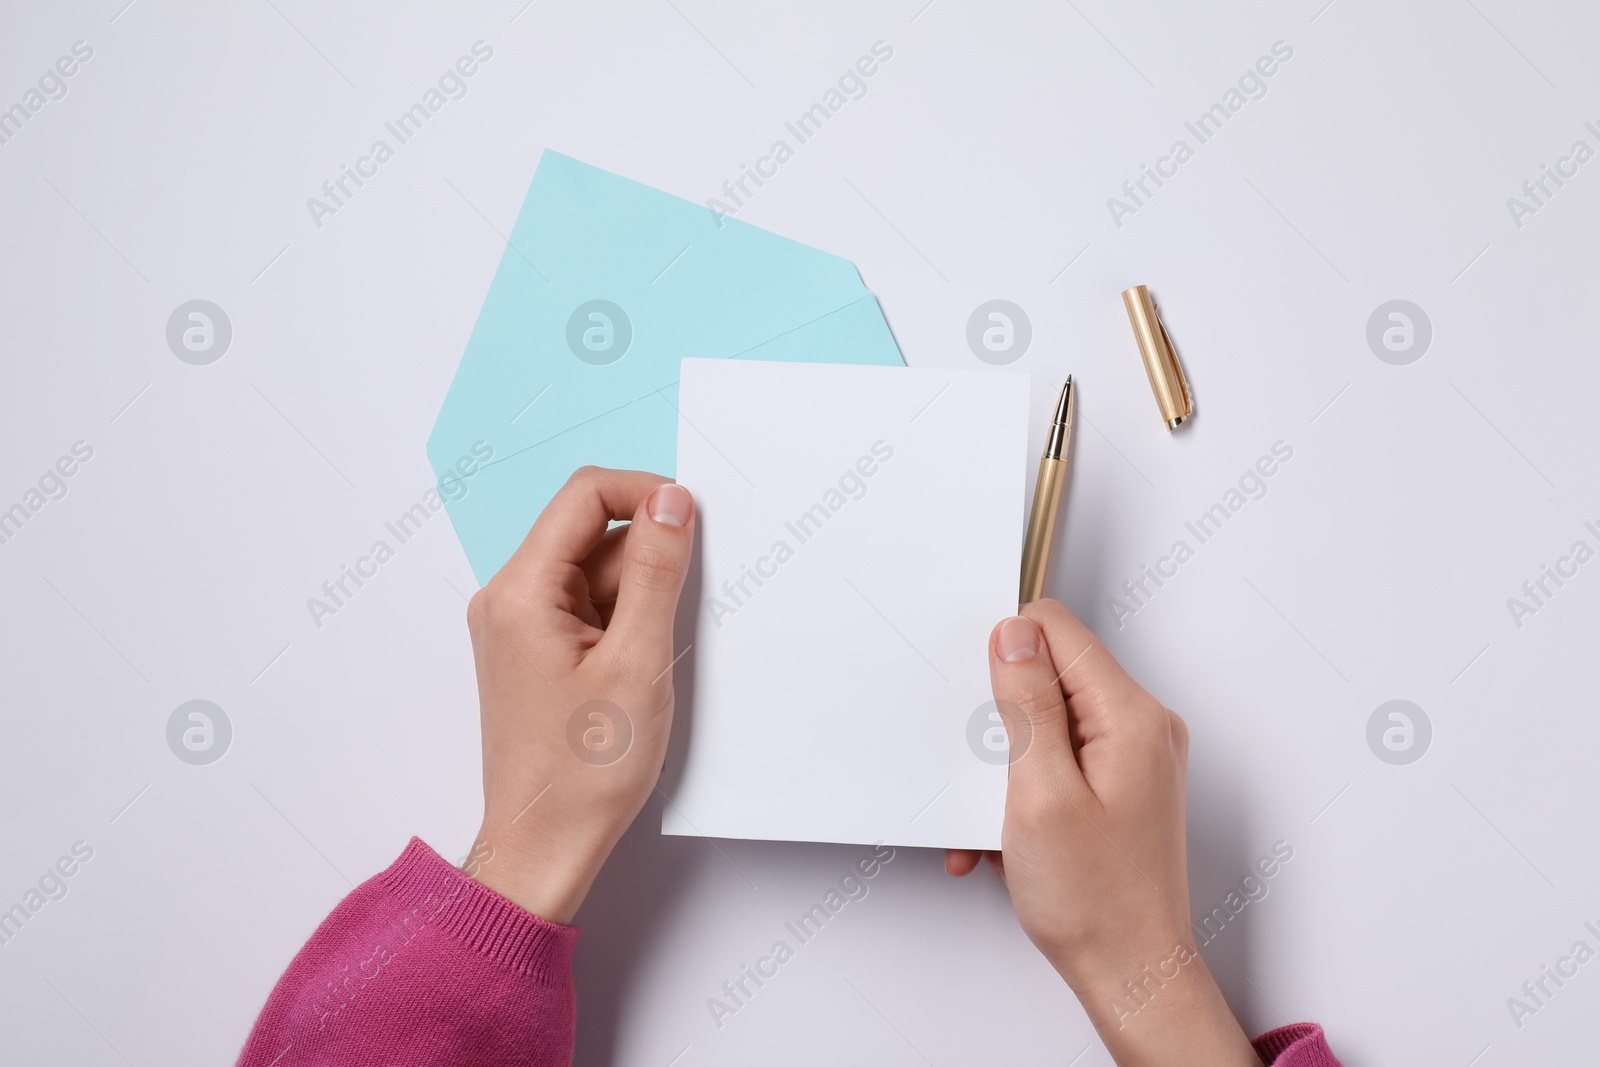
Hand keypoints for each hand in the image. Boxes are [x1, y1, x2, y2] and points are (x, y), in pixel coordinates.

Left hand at [462, 466, 693, 923]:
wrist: (545, 847)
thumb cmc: (583, 772)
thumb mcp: (638, 661)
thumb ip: (658, 572)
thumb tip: (673, 502)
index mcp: (520, 592)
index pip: (584, 495)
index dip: (645, 493)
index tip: (693, 520)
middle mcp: (507, 600)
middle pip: (591, 534)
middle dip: (646, 560)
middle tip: (674, 618)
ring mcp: (518, 627)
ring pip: (594, 573)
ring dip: (637, 599)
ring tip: (648, 663)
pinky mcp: (534, 652)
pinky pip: (587, 608)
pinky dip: (623, 624)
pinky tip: (637, 670)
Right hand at [947, 600, 1257, 1065]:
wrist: (1131, 973)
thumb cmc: (1096, 903)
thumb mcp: (1041, 793)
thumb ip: (1027, 704)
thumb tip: (1014, 633)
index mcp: (1131, 717)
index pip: (1057, 630)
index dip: (1007, 656)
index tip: (985, 706)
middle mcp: (1141, 727)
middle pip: (1050, 675)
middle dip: (1002, 724)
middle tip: (988, 779)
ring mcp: (1132, 756)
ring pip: (1045, 723)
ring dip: (1004, 768)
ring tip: (995, 823)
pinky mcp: (1118, 783)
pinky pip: (1057, 760)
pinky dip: (1022, 791)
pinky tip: (1006, 837)